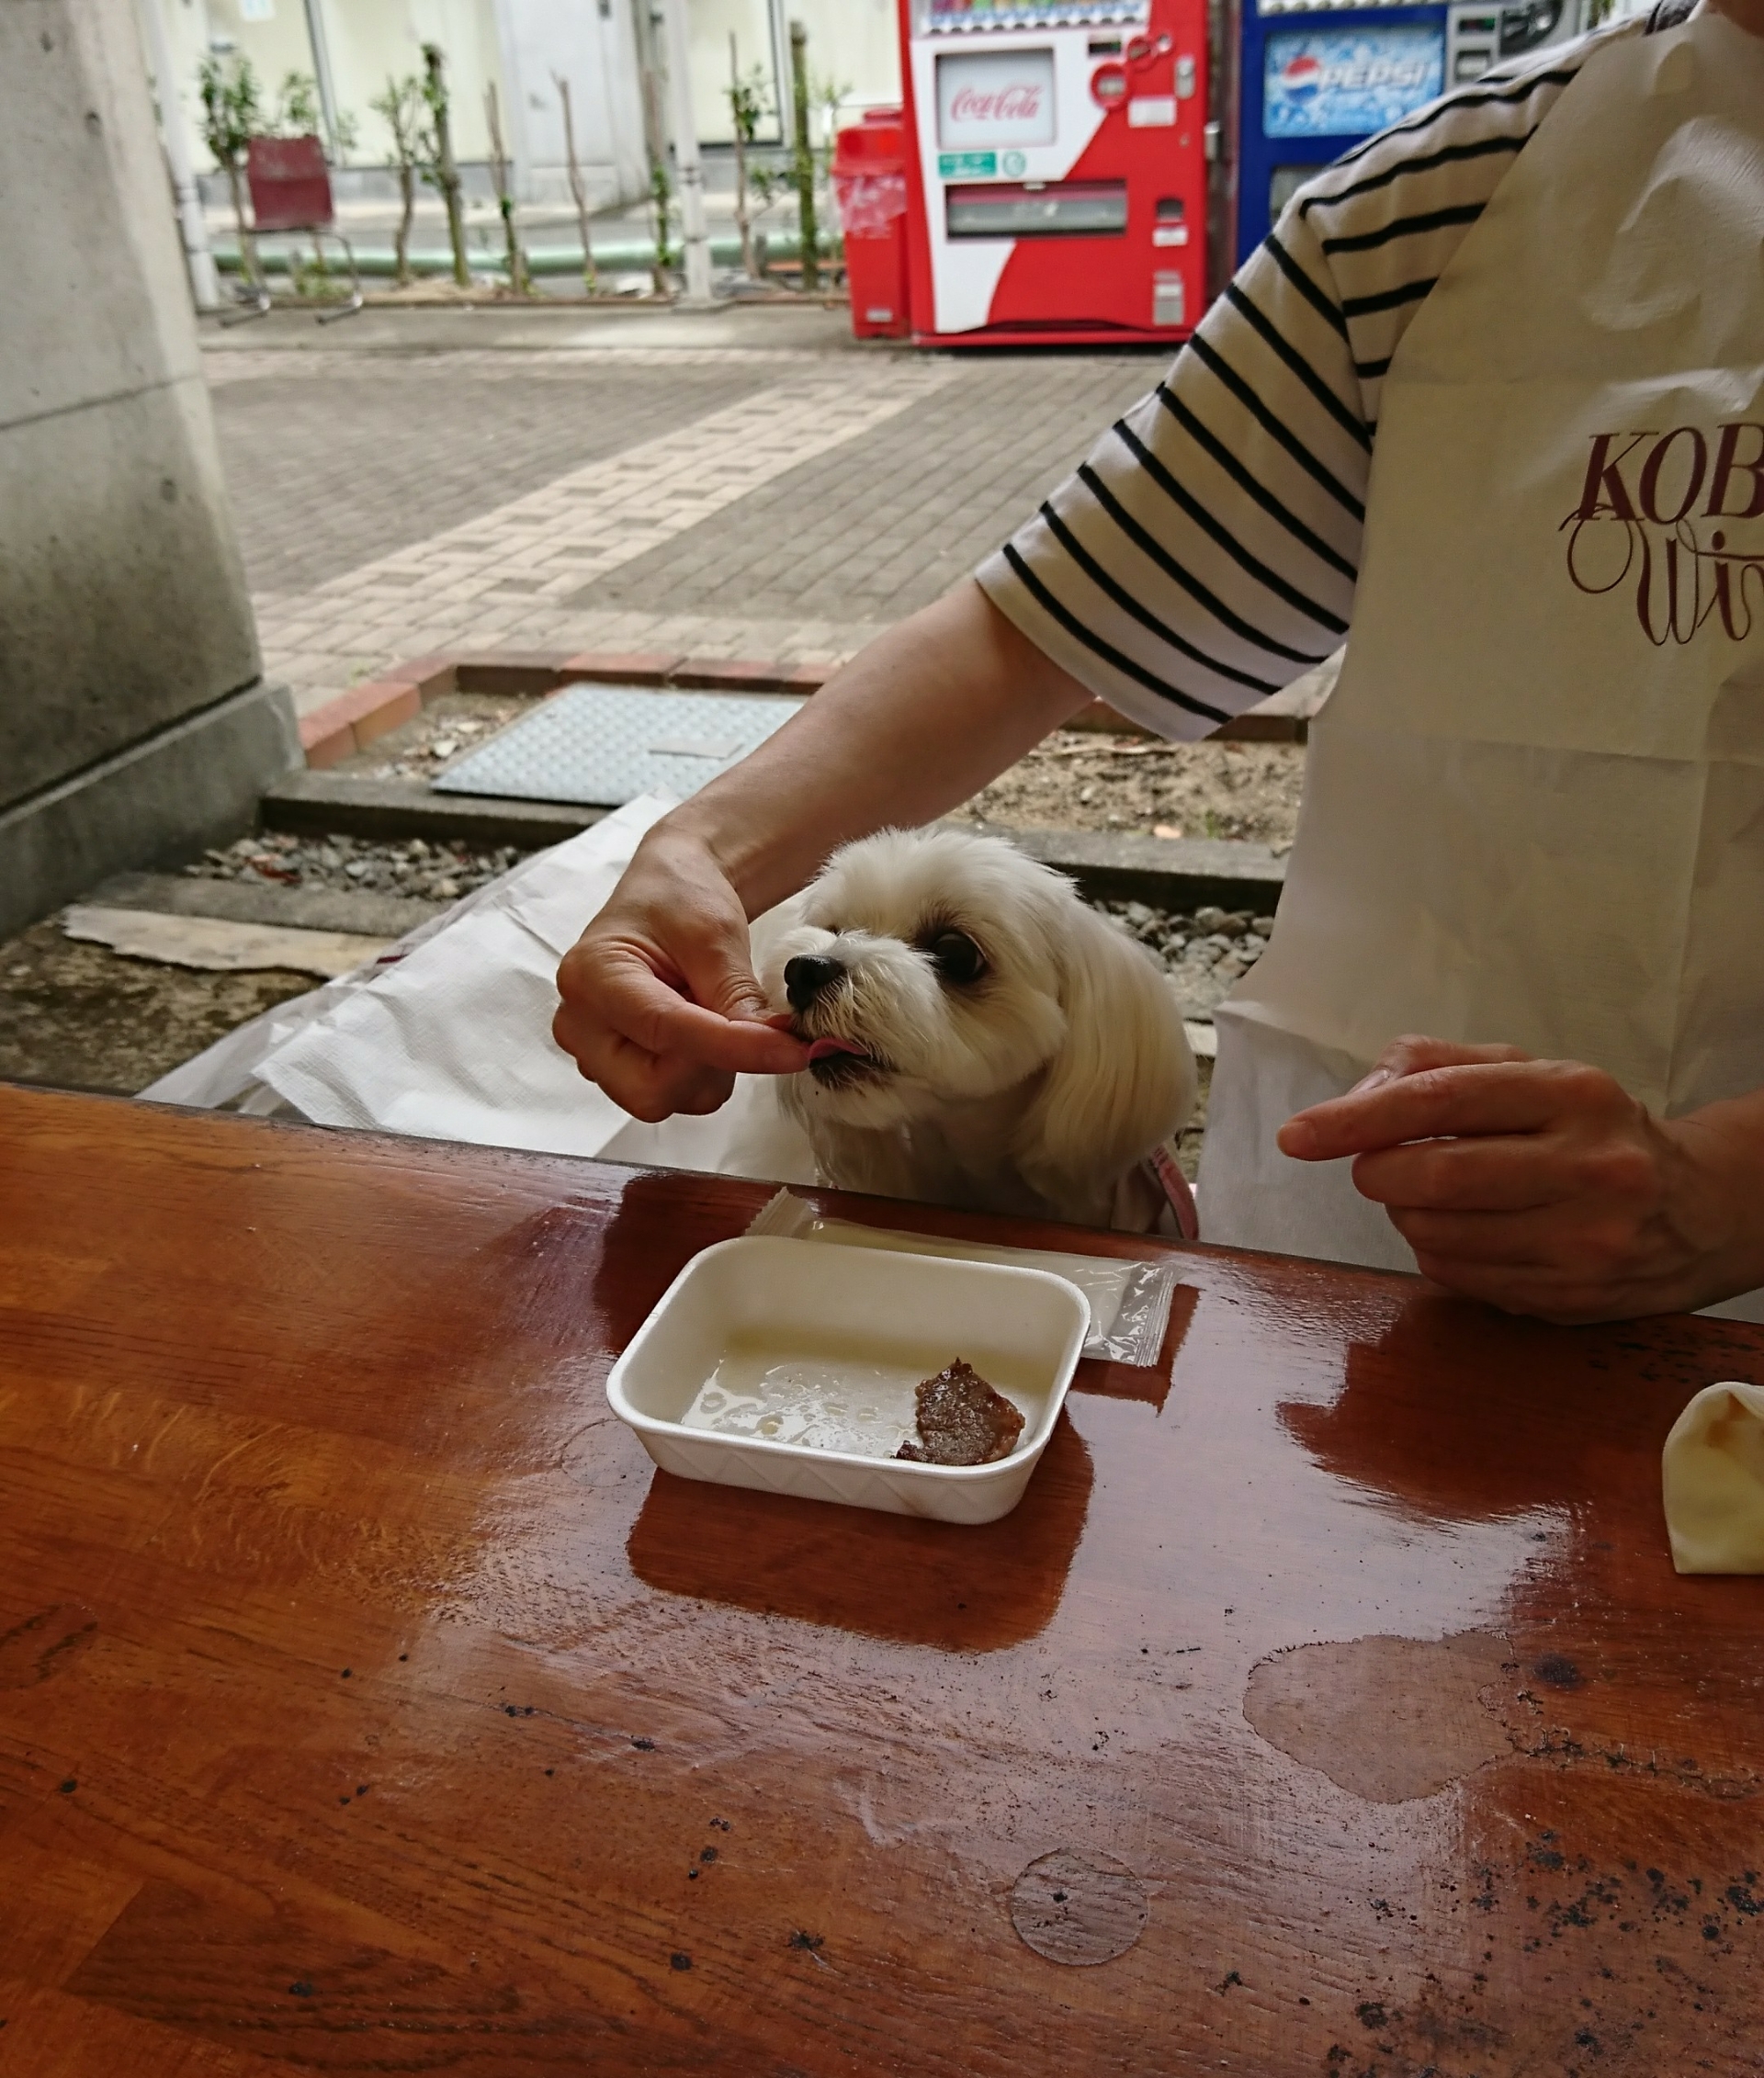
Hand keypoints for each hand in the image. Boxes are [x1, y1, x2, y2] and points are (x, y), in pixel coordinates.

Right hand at [552, 826, 807, 1122]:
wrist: (666, 896)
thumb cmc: (677, 899)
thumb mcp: (714, 933)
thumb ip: (736, 995)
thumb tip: (775, 1045)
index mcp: (591, 977)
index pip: (666, 1029)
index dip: (734, 1047)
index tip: (791, 1050)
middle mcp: (581, 1026)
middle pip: (652, 1087)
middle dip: (713, 1064)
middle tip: (744, 1019)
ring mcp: (595, 1055)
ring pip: (669, 1097)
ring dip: (713, 1066)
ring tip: (712, 1007)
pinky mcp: (618, 1072)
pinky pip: (674, 1094)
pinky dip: (705, 1070)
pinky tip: (704, 1026)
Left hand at [1276, 1036, 1763, 1323]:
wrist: (1698, 1210)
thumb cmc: (1591, 1131)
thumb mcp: (1532, 1074)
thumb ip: (1439, 1067)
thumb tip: (1357, 1096)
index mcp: (1573, 1094)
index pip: (1442, 1100)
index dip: (1357, 1119)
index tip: (1300, 1135)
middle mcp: (1588, 1167)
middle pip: (1433, 1177)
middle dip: (1380, 1171)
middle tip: (1380, 1165)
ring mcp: (1585, 1241)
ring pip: (1436, 1235)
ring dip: (1409, 1214)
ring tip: (1441, 1195)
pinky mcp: (1571, 1298)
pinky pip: (1459, 1277)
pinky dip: (1440, 1252)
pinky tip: (1473, 1231)